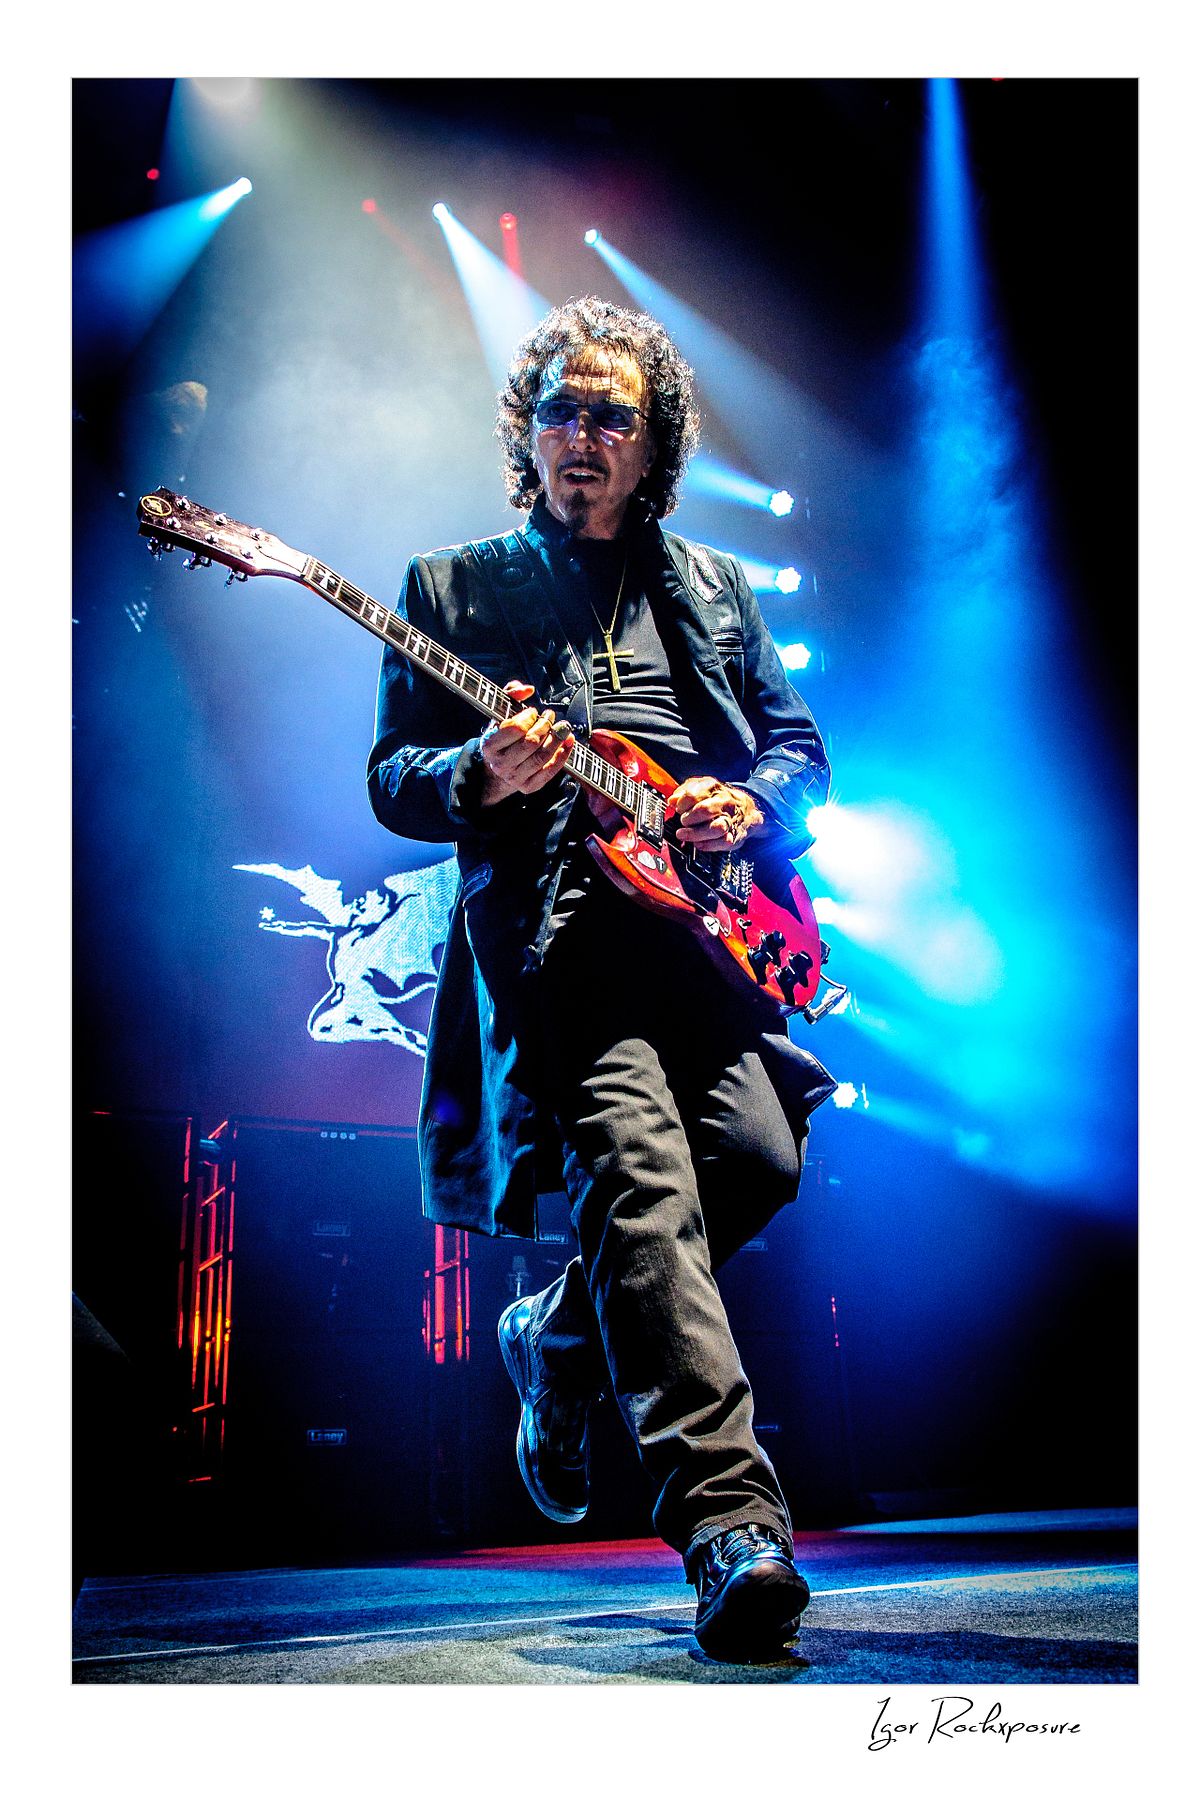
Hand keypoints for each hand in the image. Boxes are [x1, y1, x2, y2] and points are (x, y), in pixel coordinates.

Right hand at [480, 682, 575, 805]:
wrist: (500, 766)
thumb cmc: (502, 736)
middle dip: (545, 726)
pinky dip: (563, 755)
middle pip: (531, 743)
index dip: (528, 717)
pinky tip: (568, 742)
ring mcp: (515, 778)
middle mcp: (501, 764)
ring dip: (557, 739)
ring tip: (563, 728)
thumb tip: (527, 689)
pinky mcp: (530, 786)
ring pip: (542, 757)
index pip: (514, 729)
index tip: (533, 712)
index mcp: (490, 746)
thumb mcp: (500, 713)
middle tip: (550, 717)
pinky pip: (550, 771)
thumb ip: (511, 695)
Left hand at [669, 777, 762, 850]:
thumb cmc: (718, 799)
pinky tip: (698, 843)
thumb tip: (672, 801)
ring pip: (715, 828)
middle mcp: (724, 803)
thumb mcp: (702, 787)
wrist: (746, 810)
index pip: (692, 795)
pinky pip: (722, 843)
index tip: (678, 809)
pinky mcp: (734, 836)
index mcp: (713, 788)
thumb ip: (685, 791)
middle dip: (688, 818)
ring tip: (684, 834)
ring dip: (696, 834)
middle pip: (704, 810)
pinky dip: (707, 845)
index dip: (681, 804)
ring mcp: (730, 820)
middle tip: (683, 821)